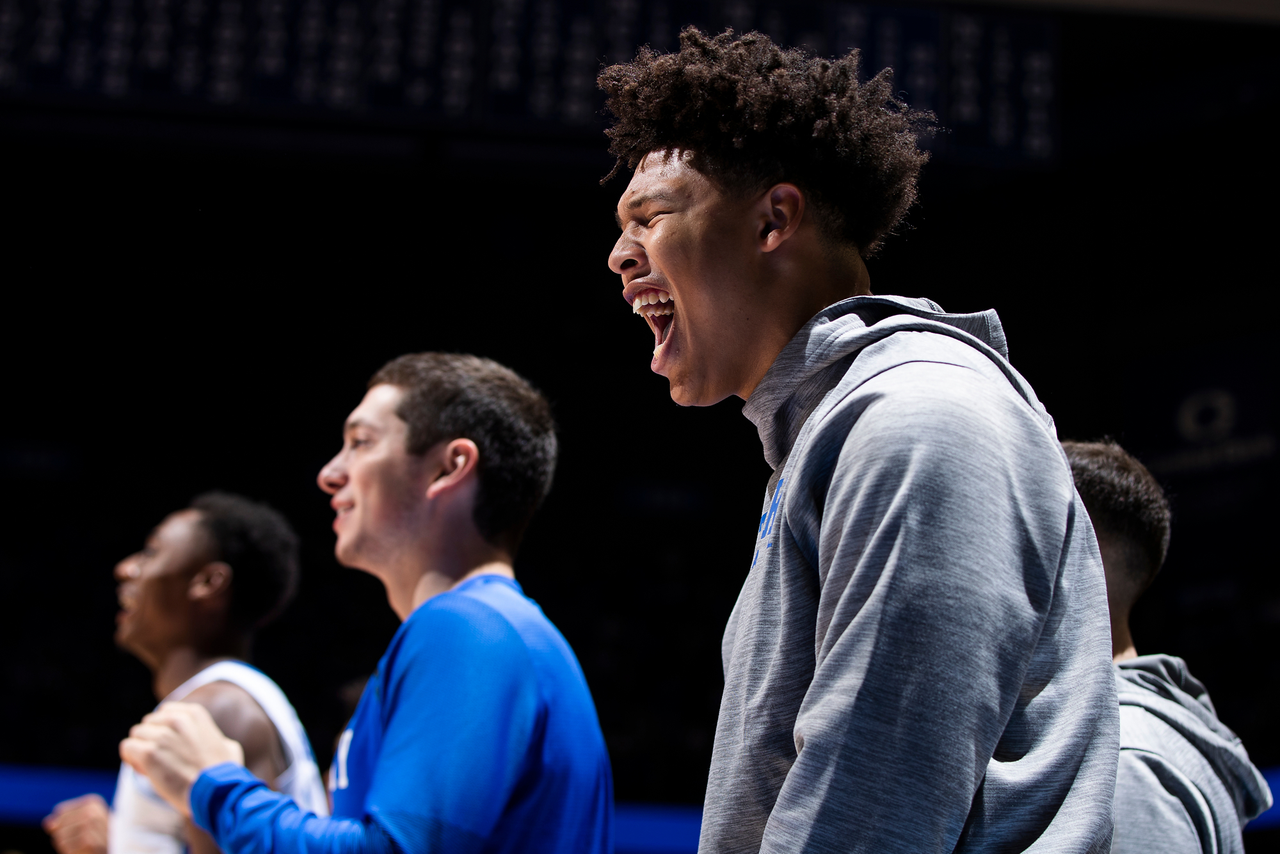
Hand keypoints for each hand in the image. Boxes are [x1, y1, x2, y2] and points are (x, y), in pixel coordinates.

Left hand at [43, 794, 108, 853]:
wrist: (119, 846)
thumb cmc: (99, 836)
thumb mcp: (84, 822)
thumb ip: (64, 820)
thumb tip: (47, 823)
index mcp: (92, 802)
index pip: (60, 811)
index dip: (63, 823)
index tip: (80, 827)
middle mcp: (92, 811)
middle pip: (58, 825)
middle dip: (64, 836)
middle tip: (83, 839)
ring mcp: (90, 826)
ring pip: (59, 838)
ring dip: (68, 846)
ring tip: (84, 845)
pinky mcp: (88, 842)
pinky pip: (66, 849)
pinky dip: (72, 853)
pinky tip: (85, 851)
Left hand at [119, 702, 244, 816]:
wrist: (216, 791)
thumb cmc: (224, 773)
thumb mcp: (226, 745)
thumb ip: (211, 737)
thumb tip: (213, 740)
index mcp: (194, 714)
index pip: (165, 712)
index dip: (163, 729)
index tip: (168, 745)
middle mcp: (176, 720)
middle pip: (148, 723)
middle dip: (150, 739)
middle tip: (160, 759)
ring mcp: (162, 736)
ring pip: (136, 735)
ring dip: (140, 750)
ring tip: (152, 767)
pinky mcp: (148, 753)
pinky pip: (127, 748)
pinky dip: (131, 759)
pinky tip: (145, 770)